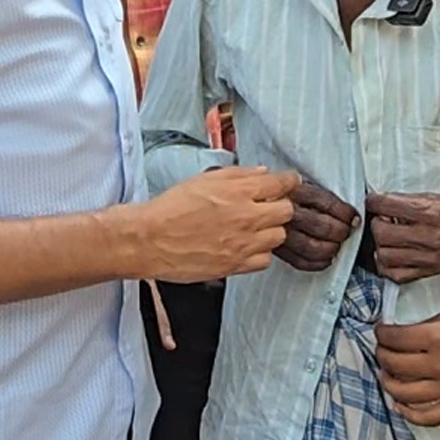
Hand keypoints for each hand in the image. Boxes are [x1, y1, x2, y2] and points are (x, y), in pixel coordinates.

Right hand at [141, 166, 296, 281]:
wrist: (150, 240)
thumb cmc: (172, 208)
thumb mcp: (204, 179)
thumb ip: (238, 175)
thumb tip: (264, 174)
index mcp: (239, 191)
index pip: (281, 184)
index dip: (289, 181)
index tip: (290, 182)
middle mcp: (246, 217)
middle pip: (286, 212)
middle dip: (279, 206)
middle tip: (267, 206)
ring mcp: (243, 244)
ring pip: (278, 237)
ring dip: (270, 230)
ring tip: (253, 228)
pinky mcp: (236, 266)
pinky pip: (265, 260)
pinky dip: (260, 253)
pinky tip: (245, 246)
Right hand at [276, 180, 360, 271]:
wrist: (244, 203)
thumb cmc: (272, 191)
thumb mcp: (290, 180)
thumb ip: (312, 188)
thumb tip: (342, 204)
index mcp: (292, 190)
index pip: (325, 202)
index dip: (344, 212)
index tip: (353, 217)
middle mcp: (285, 211)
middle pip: (321, 225)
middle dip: (340, 231)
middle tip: (347, 231)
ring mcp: (279, 232)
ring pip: (311, 246)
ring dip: (331, 248)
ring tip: (337, 245)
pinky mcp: (275, 250)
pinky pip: (299, 262)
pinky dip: (317, 263)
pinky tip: (326, 259)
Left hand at [365, 193, 439, 282]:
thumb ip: (412, 200)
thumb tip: (386, 200)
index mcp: (431, 212)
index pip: (388, 206)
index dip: (374, 201)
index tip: (373, 200)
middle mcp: (428, 236)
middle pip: (382, 233)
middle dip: (376, 223)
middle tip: (382, 218)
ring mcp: (428, 257)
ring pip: (385, 256)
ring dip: (380, 245)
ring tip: (387, 237)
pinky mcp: (429, 270)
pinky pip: (397, 275)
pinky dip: (388, 266)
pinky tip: (392, 255)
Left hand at [375, 309, 439, 425]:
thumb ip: (427, 326)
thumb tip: (403, 334)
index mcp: (437, 337)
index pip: (395, 338)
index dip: (382, 334)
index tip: (380, 332)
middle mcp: (439, 365)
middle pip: (394, 365)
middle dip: (381, 355)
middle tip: (381, 350)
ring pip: (404, 393)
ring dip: (388, 383)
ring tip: (386, 375)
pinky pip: (428, 417)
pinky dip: (409, 414)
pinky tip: (400, 405)